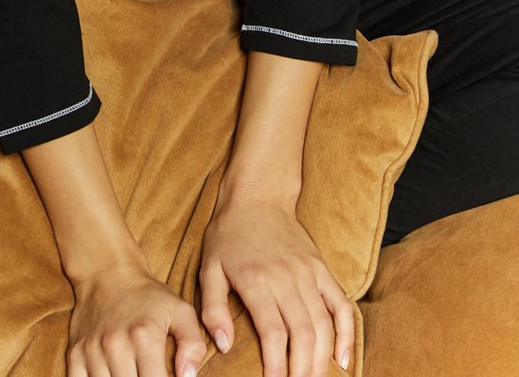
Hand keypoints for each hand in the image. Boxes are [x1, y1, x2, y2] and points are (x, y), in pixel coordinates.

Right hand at [67, 257, 207, 376]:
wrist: (106, 272)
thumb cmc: (147, 295)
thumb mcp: (179, 310)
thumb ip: (192, 345)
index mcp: (145, 337)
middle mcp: (116, 345)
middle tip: (146, 373)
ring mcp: (93, 350)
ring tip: (130, 373)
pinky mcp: (75, 354)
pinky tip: (109, 376)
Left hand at [198, 193, 353, 376]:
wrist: (258, 194)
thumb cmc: (228, 234)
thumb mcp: (208, 268)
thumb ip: (213, 309)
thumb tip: (224, 346)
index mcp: (256, 280)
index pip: (274, 334)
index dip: (276, 366)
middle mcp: (286, 278)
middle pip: (303, 335)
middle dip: (301, 371)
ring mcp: (308, 273)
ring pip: (323, 325)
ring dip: (321, 360)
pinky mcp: (322, 269)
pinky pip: (341, 305)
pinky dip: (346, 334)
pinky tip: (341, 361)